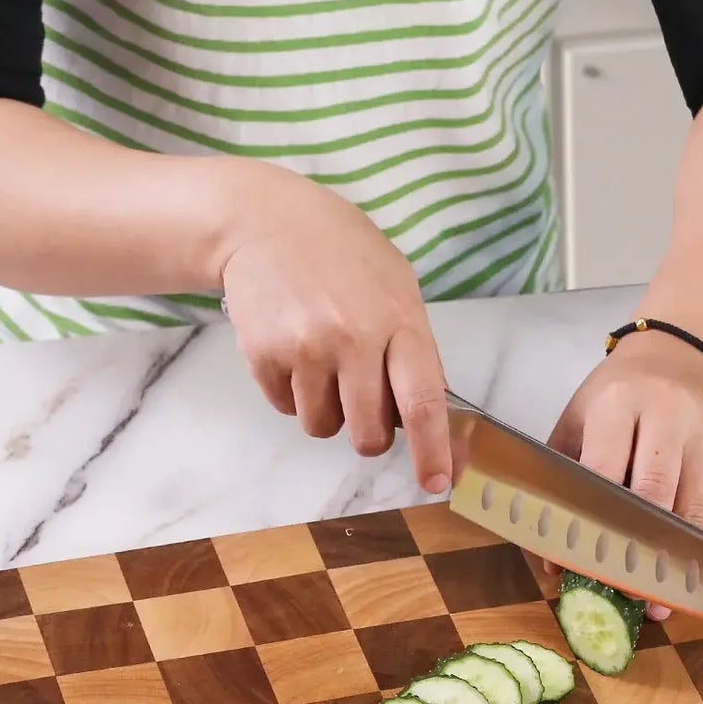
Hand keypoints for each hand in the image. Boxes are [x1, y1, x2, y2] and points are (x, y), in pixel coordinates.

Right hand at [219, 168, 450, 492]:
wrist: (267, 220)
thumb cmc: (344, 257)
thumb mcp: (396, 288)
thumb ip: (414, 351)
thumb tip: (431, 421)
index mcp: (399, 321)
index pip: (423, 403)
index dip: (432, 451)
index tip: (437, 483)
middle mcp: (354, 338)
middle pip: (369, 434)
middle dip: (369, 436)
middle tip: (361, 405)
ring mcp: (306, 348)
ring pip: (322, 427)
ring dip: (325, 411)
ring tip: (321, 361)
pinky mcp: (265, 355)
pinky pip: (286, 408)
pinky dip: (291, 392)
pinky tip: (292, 347)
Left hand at [548, 328, 702, 619]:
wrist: (682, 353)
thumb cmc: (617, 397)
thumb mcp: (578, 422)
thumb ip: (560, 484)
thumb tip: (552, 564)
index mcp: (618, 402)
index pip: (605, 475)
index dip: (594, 526)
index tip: (581, 568)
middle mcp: (669, 413)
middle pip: (655, 497)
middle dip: (637, 550)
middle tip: (621, 594)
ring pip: (691, 510)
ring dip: (670, 559)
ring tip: (653, 600)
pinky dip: (692, 543)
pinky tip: (678, 569)